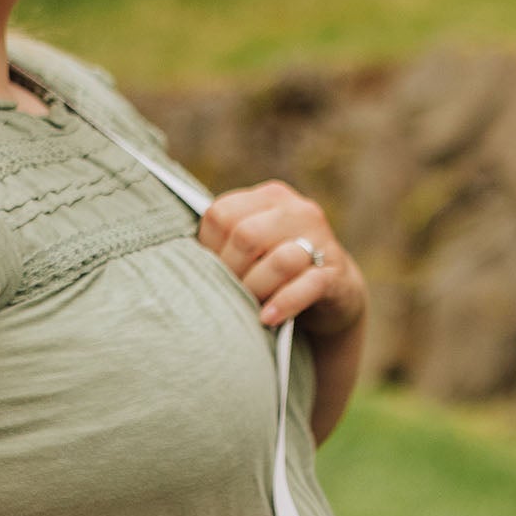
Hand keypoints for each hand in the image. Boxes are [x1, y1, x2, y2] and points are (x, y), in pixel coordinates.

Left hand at [202, 182, 367, 338]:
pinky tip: (267, 318)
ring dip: (257, 288)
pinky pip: (308, 285)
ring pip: (280, 260)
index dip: (209, 248)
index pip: (222, 213)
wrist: (335, 293)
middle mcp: (297, 210)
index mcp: (269, 197)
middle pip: (247, 235)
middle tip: (230, 293)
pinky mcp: (336, 274)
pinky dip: (284, 303)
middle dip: (232, 271)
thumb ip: (226, 240)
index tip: (211, 271)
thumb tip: (179, 256)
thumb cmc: (276, 270)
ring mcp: (322, 240)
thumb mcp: (253, 246)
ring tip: (249, 307)